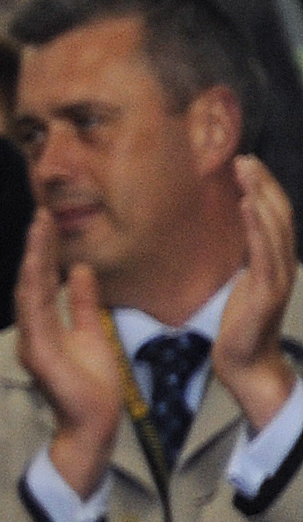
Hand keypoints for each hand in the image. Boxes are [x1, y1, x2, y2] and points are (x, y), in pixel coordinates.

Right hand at [12, 207, 131, 495]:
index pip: (42, 283)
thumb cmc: (94, 384)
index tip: (48, 223)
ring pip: (29, 293)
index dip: (45, 254)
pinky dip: (34, 288)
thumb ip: (84, 304)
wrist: (96, 421)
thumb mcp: (94, 332)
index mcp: (44, 327)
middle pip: (32, 283)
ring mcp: (32, 343)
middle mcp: (32, 332)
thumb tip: (80, 270)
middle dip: (36, 249)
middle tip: (40, 215)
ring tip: (39, 229)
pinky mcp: (39, 354)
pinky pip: (34, 315)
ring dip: (33, 260)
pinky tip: (37, 265)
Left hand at [208, 155, 297, 435]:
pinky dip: (256, 225)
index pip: (276, 217)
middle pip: (279, 214)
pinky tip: (246, 205)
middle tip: (244, 158)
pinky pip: (264, 251)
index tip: (247, 166)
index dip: (265, 189)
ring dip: (260, 195)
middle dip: (263, 184)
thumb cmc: (239, 327)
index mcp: (277, 262)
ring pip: (274, 227)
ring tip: (245, 171)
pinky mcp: (266, 290)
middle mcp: (283, 264)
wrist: (244, 362)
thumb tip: (238, 240)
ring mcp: (278, 276)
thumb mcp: (243, 285)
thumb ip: (247, 261)